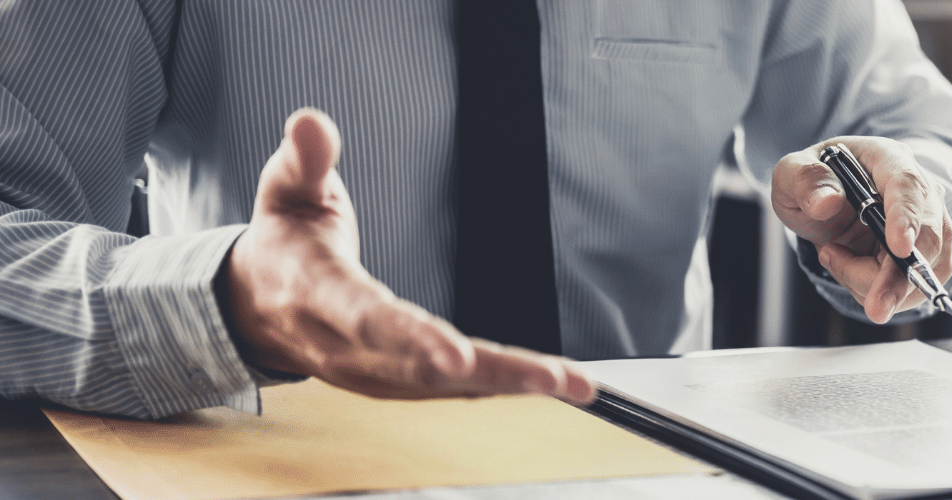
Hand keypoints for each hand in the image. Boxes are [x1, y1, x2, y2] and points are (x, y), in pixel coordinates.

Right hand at [222, 108, 594, 404]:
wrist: (255, 303)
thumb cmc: (285, 240)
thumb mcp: (286, 189)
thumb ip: (305, 159)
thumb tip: (311, 122)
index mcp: (318, 294)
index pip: (367, 319)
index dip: (413, 338)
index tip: (457, 356)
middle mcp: (345, 346)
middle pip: (422, 368)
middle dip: (492, 373)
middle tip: (552, 377)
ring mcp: (369, 372)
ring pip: (446, 387)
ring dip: (510, 385)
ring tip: (571, 383)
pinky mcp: (393, 383)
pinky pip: (451, 390)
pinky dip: (499, 387)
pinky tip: (548, 383)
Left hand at [771, 136, 951, 322]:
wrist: (828, 201)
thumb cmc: (815, 183)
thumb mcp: (792, 173)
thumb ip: (804, 180)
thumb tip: (826, 203)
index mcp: (888, 159)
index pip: (907, 185)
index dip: (906, 217)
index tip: (900, 248)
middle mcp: (919, 190)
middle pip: (927, 237)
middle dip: (899, 277)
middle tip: (874, 308)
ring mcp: (930, 224)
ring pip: (923, 270)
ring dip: (875, 283)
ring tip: (834, 256)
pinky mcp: (929, 256)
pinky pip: (914, 287)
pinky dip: (879, 291)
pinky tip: (852, 270)